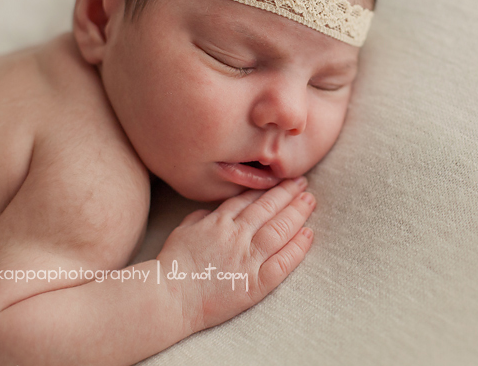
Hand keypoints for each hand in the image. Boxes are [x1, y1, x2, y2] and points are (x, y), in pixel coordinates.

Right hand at [157, 177, 314, 332]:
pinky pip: (282, 262)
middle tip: (302, 181)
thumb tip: (213, 211)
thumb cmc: (171, 265)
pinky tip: (308, 234)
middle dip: (287, 192)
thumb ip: (201, 217)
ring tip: (310, 200)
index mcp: (218, 221)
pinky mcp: (255, 283)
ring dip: (297, 213)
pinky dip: (297, 248)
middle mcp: (236, 235)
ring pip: (278, 229)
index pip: (248, 199)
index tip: (279, 180)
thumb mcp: (183, 230)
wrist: (168, 297)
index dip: (266, 188)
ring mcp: (247, 258)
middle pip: (267, 208)